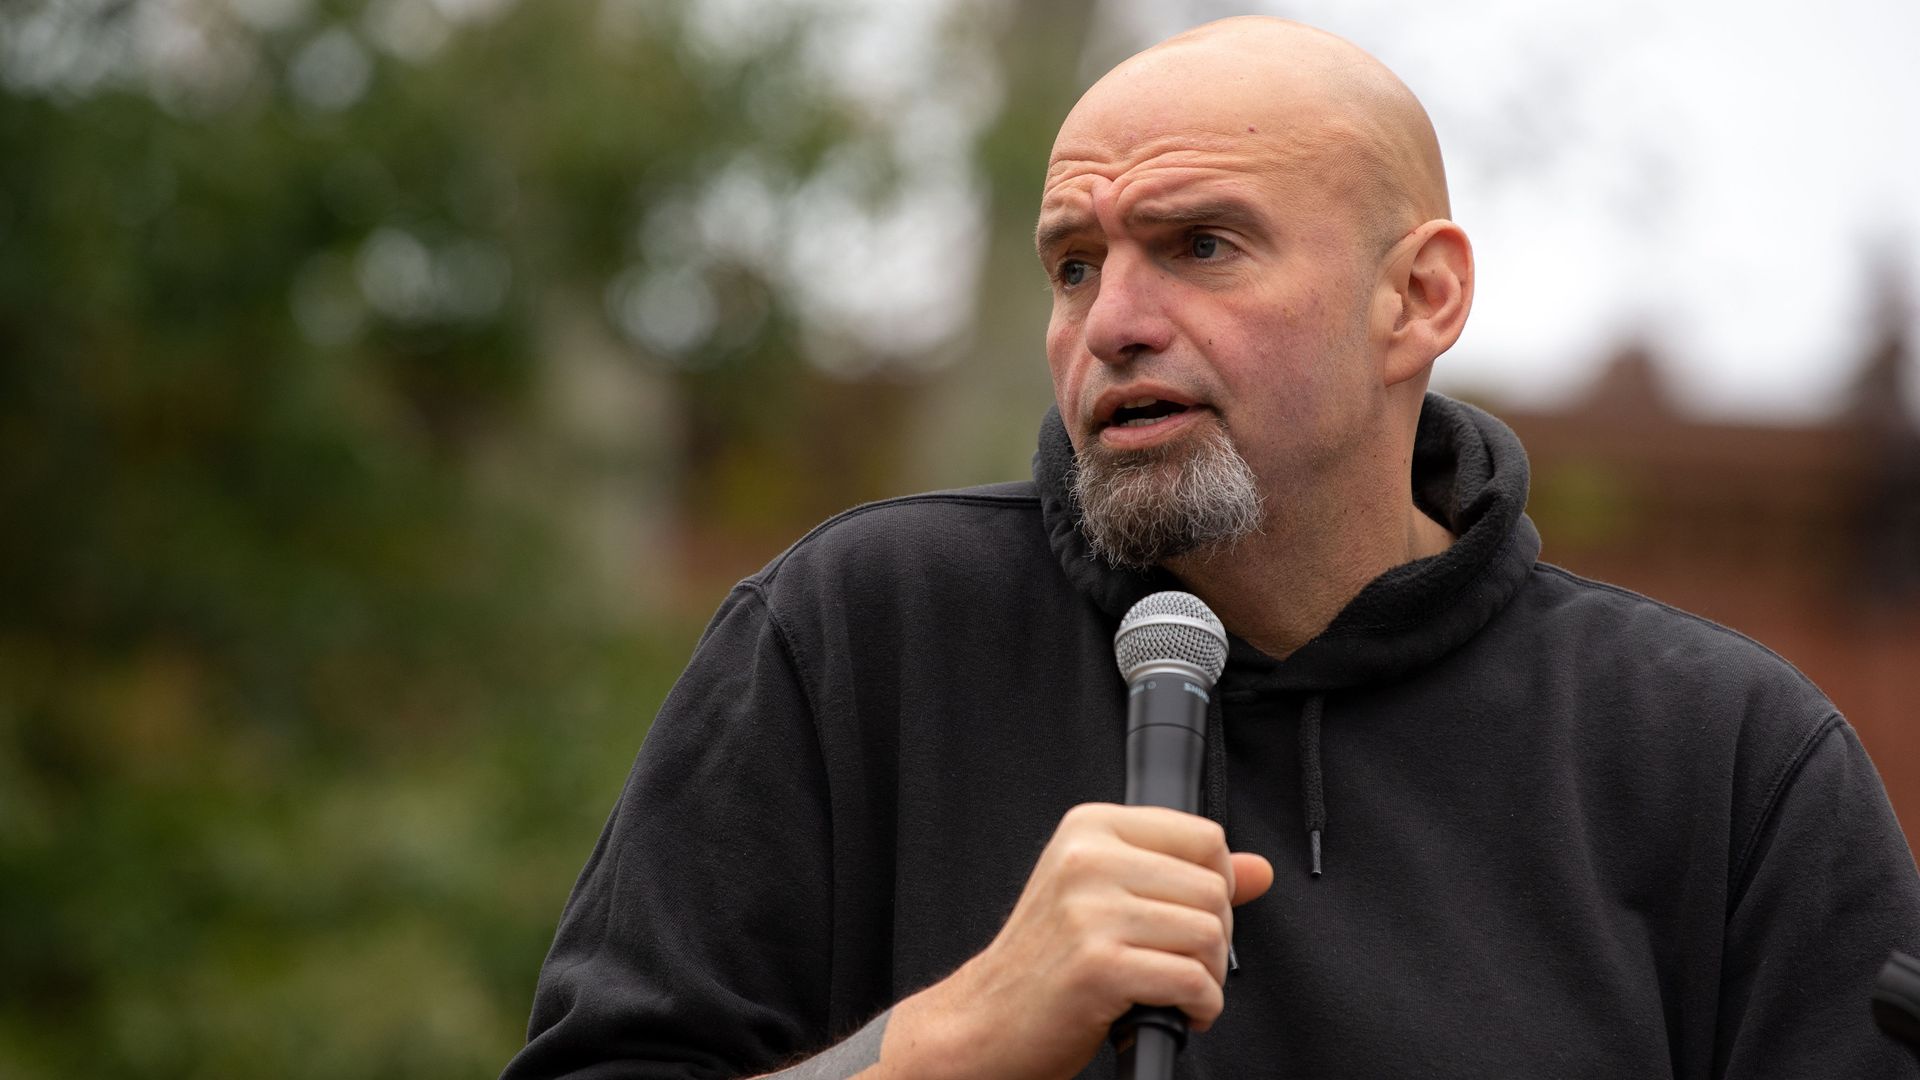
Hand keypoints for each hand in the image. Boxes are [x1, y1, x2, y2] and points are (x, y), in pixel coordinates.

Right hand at [868, 803, 1273, 1079]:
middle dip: (1214, 939)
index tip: (1189, 915)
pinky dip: (1199, 1007)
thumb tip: (1260, 870)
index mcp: (1090, 829)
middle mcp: (1088, 859)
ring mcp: (1090, 911)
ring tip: (1172, 988)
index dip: (1216, 884)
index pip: (1204, 837)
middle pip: (1215, 889)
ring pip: (1209, 934)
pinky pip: (1192, 980)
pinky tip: (1173, 1011)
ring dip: (1207, 978)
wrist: (987, 1020)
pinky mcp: (1098, 965)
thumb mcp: (1107, 896)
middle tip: (1178, 963)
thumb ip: (1184, 875)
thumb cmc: (1045, 961)